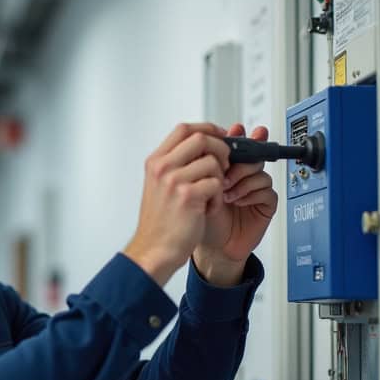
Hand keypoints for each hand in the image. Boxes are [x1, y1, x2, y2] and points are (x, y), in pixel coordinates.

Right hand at [124, 123, 230, 285]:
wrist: (155, 249)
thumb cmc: (161, 222)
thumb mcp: (161, 186)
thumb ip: (178, 164)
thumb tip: (207, 145)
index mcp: (155, 162)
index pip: (184, 129)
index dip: (207, 129)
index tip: (220, 137)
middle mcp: (162, 168)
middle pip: (201, 138)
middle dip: (221, 150)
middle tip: (224, 166)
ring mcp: (173, 181)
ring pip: (213, 161)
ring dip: (220, 178)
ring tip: (210, 195)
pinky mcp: (188, 196)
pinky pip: (217, 183)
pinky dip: (218, 197)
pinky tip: (207, 208)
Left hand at [193, 123, 277, 285]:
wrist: (208, 247)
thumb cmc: (198, 218)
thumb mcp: (194, 188)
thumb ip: (199, 164)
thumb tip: (200, 137)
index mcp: (224, 168)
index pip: (236, 144)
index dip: (237, 137)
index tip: (232, 133)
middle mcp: (241, 176)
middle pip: (252, 154)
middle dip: (237, 160)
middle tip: (223, 171)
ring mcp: (254, 189)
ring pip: (259, 171)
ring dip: (241, 179)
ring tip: (225, 193)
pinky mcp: (265, 204)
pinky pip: (267, 190)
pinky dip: (251, 194)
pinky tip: (236, 201)